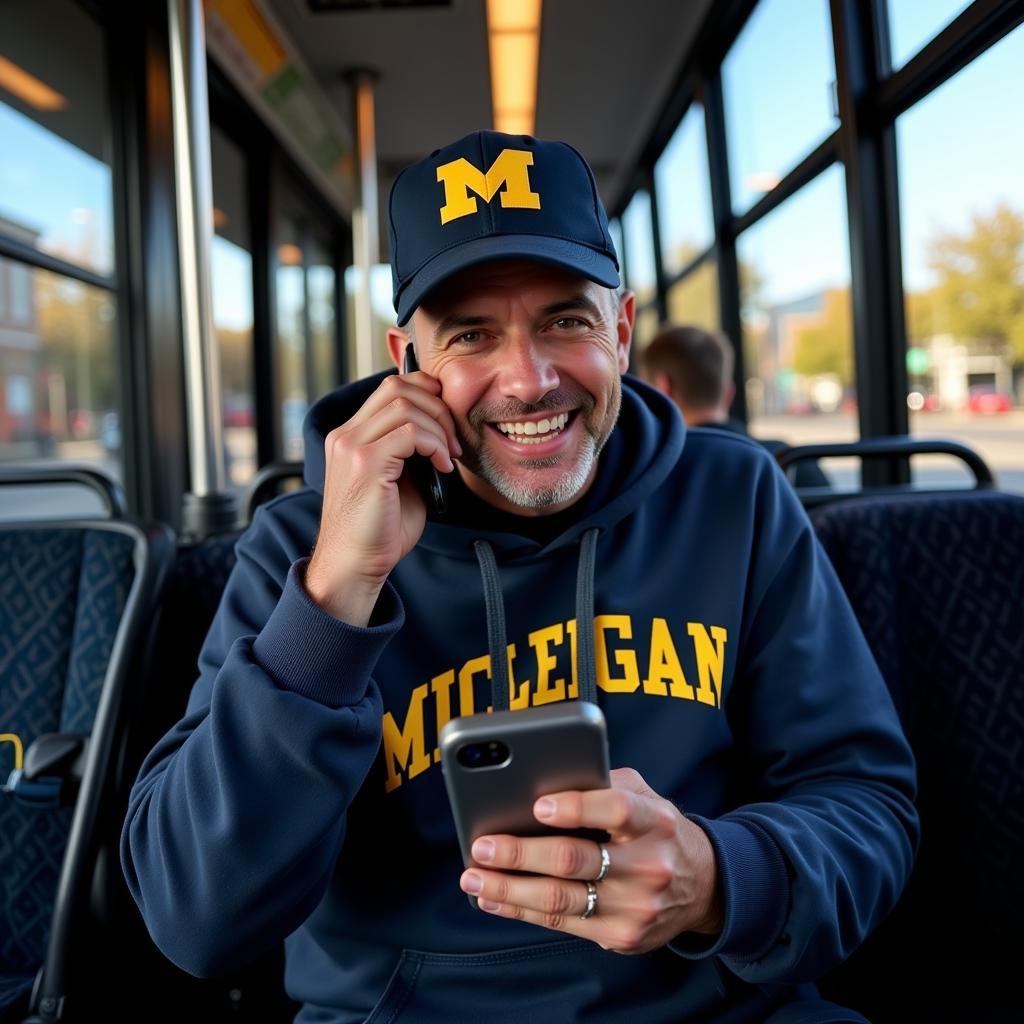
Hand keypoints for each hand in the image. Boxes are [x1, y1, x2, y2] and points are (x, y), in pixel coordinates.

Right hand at [305, 371, 460, 624]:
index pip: (390, 387)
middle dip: (438, 407)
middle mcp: (346, 434)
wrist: (355, 564)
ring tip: (449, 457)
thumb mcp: (399, 479)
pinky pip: (410, 432)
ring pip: (406, 405)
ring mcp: (352, 446)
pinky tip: (442, 468)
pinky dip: (435, 444)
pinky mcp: (365, 462)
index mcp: (351, 435)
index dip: (426, 393)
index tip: (448, 422)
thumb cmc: (380, 529)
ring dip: (439, 428)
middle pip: (398, 386)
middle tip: (454, 441)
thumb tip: (442, 428)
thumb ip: (410, 450)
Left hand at [459, 767, 722, 953]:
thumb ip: (604, 784)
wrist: (702, 886)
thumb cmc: (657, 830)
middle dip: (521, 853)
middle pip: (574, 860)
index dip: (575, 807)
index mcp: (655, 822)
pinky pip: (561, 922)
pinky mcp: (621, 936)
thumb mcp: (646, 796)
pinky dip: (520, 910)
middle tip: (483, 845)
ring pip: (560, 899)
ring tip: (474, 875)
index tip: (538, 805)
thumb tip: (544, 780)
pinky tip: (495, 897)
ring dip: (509, 888)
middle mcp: (648, 866)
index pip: (615, 810)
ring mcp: (634, 907)